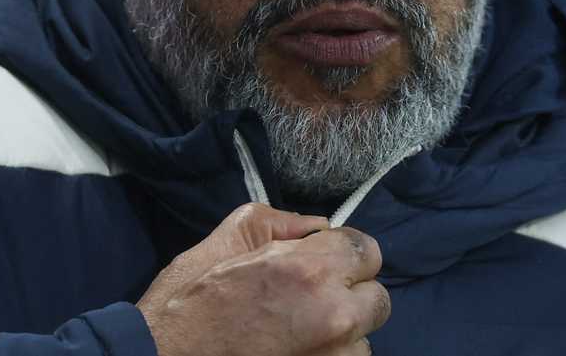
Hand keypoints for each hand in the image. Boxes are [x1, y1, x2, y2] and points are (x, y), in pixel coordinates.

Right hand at [137, 203, 390, 355]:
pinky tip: (296, 351)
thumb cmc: (188, 302)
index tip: (323, 262)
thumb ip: (281, 222)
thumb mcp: (228, 239)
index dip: (342, 254)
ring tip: (299, 333)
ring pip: (363, 340)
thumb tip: (316, 226)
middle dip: (350, 294)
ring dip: (341, 335)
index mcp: (310, 270)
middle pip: (377, 298)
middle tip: (312, 299)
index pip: (367, 250)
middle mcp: (333, 316)